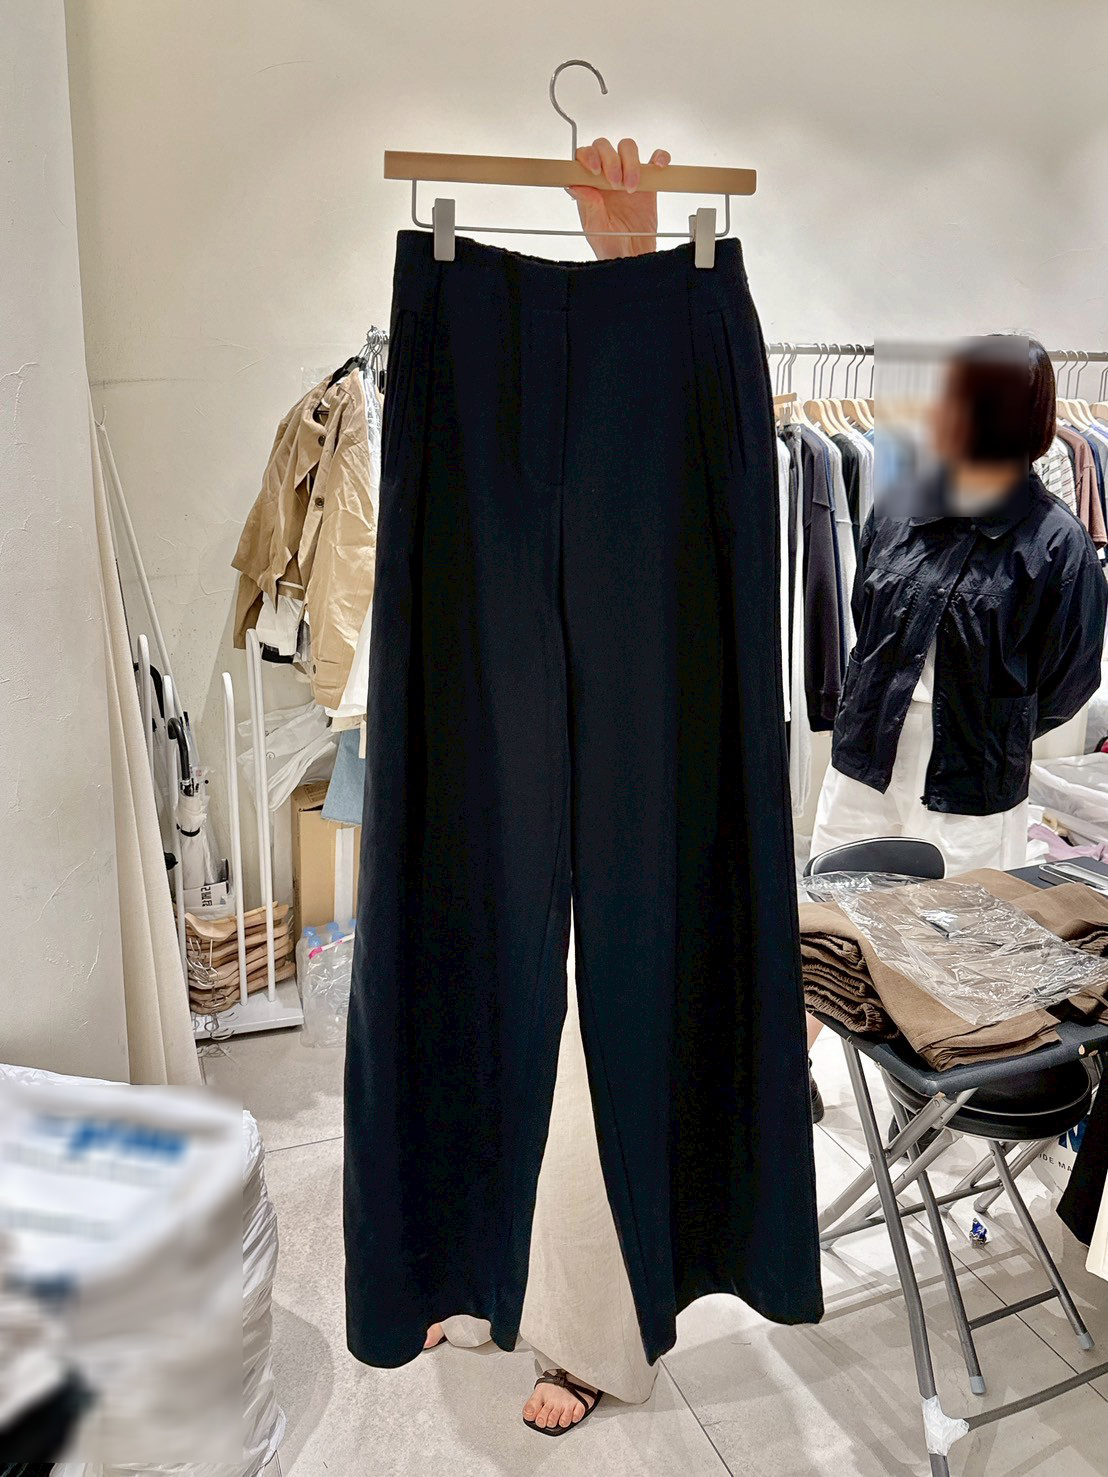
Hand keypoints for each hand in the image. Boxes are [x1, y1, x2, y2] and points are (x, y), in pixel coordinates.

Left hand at [567, 138, 670, 259]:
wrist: (635, 256)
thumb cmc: (611, 245)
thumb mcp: (596, 229)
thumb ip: (588, 206)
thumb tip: (575, 186)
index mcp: (590, 185)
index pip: (584, 156)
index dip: (588, 156)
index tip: (594, 170)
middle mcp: (606, 177)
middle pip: (605, 147)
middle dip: (610, 160)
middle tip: (615, 183)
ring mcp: (627, 175)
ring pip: (627, 148)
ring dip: (631, 163)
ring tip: (632, 187)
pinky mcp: (648, 181)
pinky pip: (654, 159)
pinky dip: (658, 157)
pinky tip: (658, 167)